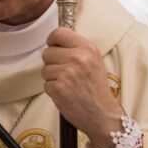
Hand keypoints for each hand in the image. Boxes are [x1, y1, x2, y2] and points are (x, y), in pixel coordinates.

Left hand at [42, 27, 123, 147]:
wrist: (103, 115)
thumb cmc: (96, 89)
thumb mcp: (94, 61)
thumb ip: (76, 49)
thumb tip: (55, 41)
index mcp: (87, 48)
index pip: (59, 32)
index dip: (53, 41)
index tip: (55, 48)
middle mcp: (78, 58)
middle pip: (47, 52)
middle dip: (52, 63)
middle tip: (66, 73)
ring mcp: (67, 73)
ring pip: (44, 68)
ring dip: (52, 78)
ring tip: (68, 85)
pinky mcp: (58, 88)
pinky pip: (45, 83)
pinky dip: (52, 90)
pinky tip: (66, 94)